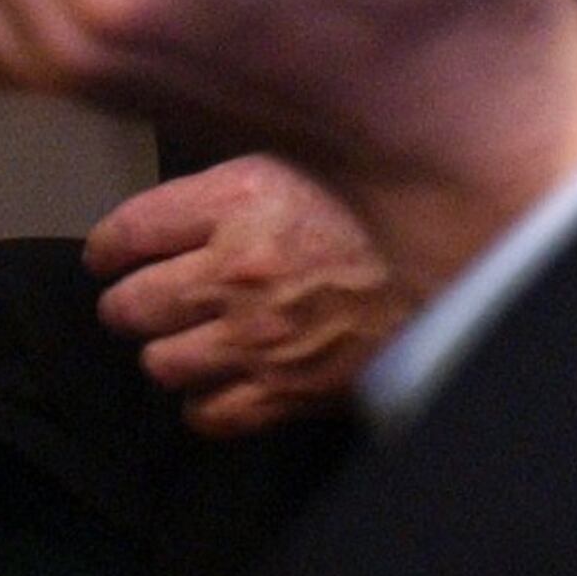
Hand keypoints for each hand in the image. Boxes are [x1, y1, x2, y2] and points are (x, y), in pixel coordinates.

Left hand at [86, 155, 417, 435]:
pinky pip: (207, 417)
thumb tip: (187, 185)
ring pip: (159, 364)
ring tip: (181, 339)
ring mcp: (254, 340)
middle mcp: (232, 274)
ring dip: (164, 352)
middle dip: (126, 303)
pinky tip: (220, 383)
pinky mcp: (284, 392)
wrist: (471, 267)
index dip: (106, 248)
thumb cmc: (389, 209)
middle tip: (136, 299)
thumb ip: (240, 177)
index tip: (105, 255)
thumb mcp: (306, 158)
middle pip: (128, 305)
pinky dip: (204, 404)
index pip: (127, 232)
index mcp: (235, 203)